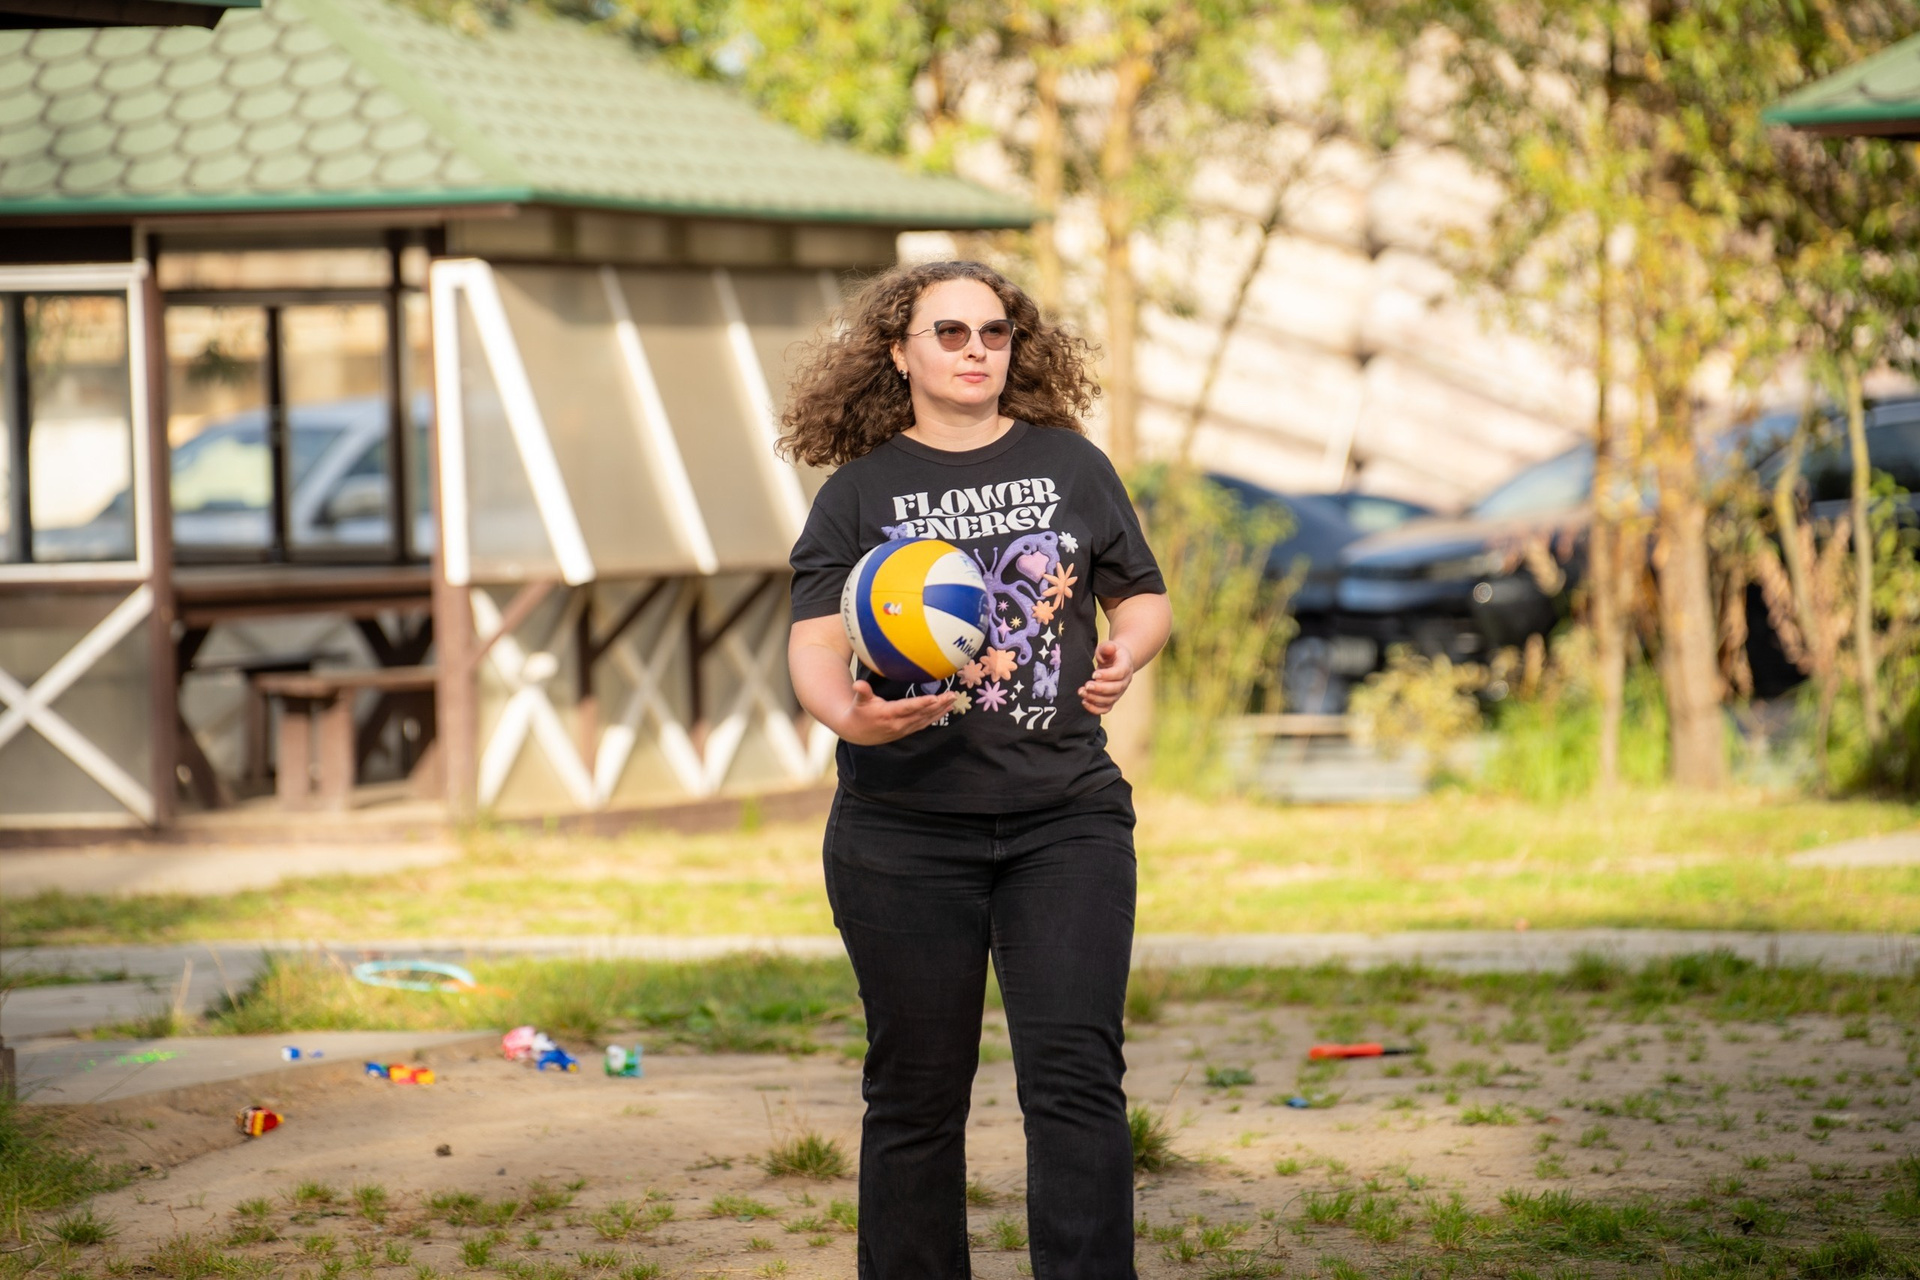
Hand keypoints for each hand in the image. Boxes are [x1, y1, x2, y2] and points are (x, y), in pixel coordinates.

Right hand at [838, 680, 955, 744]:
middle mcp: (898, 724)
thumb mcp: (859, 701)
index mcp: (888, 714)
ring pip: (926, 719)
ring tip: (953, 700)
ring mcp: (904, 729)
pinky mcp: (906, 731)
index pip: (907, 708)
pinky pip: (924, 724)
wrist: (857, 733)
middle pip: (922, 713)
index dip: (921, 704)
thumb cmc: (859, 712)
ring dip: (940, 710)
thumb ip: (862, 691)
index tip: (934, 698)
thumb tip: (857, 684)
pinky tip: (945, 709)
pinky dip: (936, 717)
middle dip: (938, 705)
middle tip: (952, 695)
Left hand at [1080, 640, 1134, 714]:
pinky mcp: (1112, 699)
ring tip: (1082, 692)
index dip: (1107, 675)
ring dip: (1095, 698)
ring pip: (1110, 700)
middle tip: (1087, 685)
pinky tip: (1084, 702)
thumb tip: (1109, 648)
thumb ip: (1107, 647)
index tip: (1094, 674)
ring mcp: (1119, 692)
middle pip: (1115, 689)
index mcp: (1126, 666)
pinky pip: (1106, 708)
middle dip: (1100, 689)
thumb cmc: (1112, 653)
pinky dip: (1095, 709)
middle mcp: (1125, 681)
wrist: (1119, 661)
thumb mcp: (1109, 646)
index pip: (1119, 673)